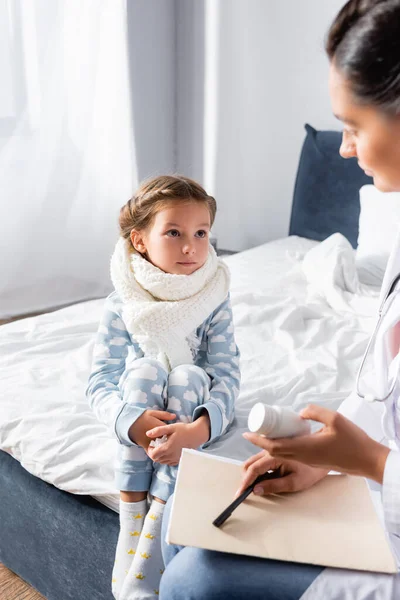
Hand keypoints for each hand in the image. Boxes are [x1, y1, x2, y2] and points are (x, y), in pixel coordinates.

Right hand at [128, 409, 175, 448]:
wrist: (129, 424)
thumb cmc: (141, 417)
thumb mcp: (153, 413)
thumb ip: (164, 415)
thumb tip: (174, 416)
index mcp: (159, 427)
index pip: (171, 432)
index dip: (175, 433)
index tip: (176, 432)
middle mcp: (156, 436)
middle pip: (168, 441)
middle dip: (171, 440)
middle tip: (174, 440)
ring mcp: (151, 442)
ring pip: (162, 447)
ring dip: (165, 447)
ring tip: (168, 445)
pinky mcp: (146, 447)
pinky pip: (155, 452)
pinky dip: (158, 451)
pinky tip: (161, 449)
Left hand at [146, 415, 209, 465]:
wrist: (196, 435)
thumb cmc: (183, 430)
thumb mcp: (170, 427)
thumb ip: (158, 430)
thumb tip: (147, 433)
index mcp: (167, 448)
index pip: (152, 455)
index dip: (149, 450)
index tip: (152, 443)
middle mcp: (171, 456)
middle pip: (156, 459)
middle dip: (154, 452)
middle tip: (156, 445)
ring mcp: (175, 459)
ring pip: (162, 461)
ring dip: (159, 455)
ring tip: (162, 447)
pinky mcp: (179, 460)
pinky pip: (169, 462)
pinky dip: (166, 458)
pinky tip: (168, 450)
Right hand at [235, 449, 328, 497]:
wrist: (323, 457)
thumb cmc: (311, 471)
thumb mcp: (295, 483)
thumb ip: (275, 486)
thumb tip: (256, 490)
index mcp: (274, 456)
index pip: (253, 469)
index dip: (245, 483)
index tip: (238, 494)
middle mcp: (269, 450)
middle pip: (248, 464)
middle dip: (246, 479)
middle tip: (248, 493)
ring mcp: (270, 450)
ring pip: (252, 462)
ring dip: (251, 475)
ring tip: (256, 488)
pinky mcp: (272, 453)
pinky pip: (258, 461)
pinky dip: (256, 471)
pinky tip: (263, 480)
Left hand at [243, 404, 389, 482]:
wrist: (367, 460)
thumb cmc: (353, 440)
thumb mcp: (334, 418)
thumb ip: (314, 412)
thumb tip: (299, 412)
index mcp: (305, 448)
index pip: (275, 446)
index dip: (258, 440)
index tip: (247, 433)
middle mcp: (304, 457)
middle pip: (275, 452)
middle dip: (260, 443)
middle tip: (252, 431)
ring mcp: (309, 461)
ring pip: (283, 455)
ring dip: (271, 446)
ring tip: (265, 433)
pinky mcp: (314, 461)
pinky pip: (292, 455)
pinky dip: (283, 447)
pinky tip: (284, 437)